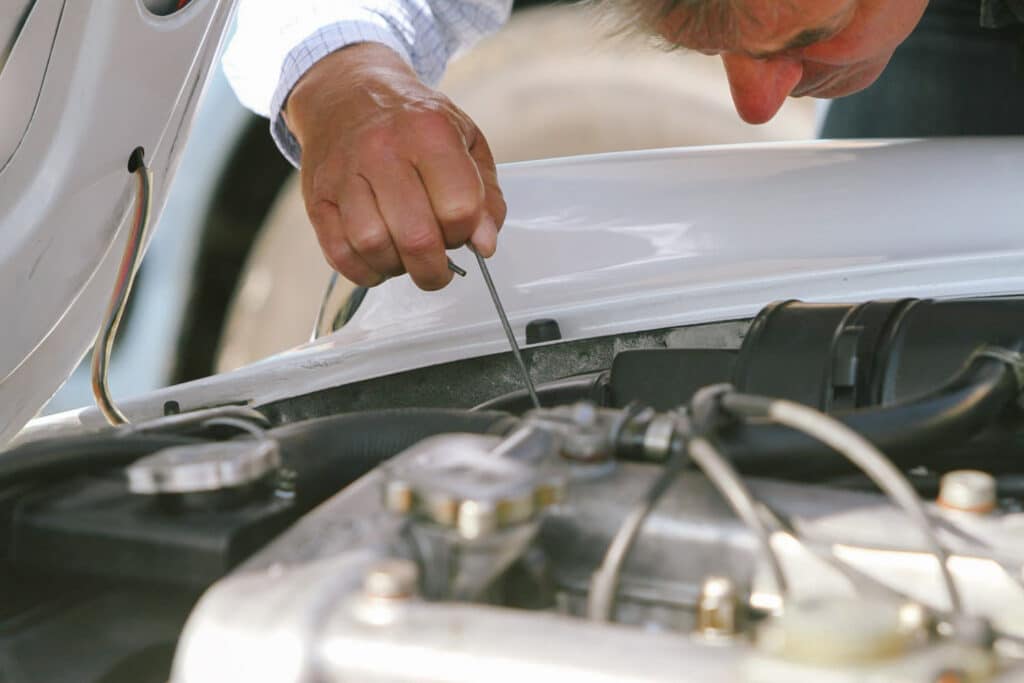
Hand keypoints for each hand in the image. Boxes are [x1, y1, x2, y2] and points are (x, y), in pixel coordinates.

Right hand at [284, 43, 505, 289]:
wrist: (348, 93)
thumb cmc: (413, 122)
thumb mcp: (465, 140)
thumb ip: (486, 196)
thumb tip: (484, 245)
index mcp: (430, 132)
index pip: (459, 207)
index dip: (466, 233)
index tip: (462, 234)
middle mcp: (383, 150)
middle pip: (416, 237)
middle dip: (434, 269)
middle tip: (438, 269)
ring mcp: (345, 174)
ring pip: (373, 246)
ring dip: (396, 268)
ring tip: (405, 258)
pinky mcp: (317, 196)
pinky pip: (339, 252)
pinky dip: (363, 270)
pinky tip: (378, 260)